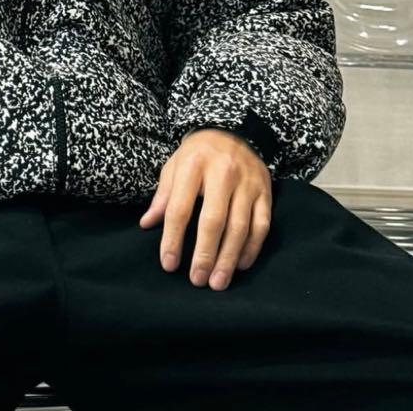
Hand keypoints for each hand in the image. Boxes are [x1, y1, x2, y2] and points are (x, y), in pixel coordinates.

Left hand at [138, 127, 271, 290]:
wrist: (234, 129)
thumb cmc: (197, 154)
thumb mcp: (174, 166)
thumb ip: (163, 195)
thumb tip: (146, 224)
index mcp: (193, 165)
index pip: (180, 207)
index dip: (172, 238)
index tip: (168, 264)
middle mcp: (223, 172)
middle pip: (214, 220)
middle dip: (205, 254)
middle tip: (197, 280)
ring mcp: (247, 182)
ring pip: (240, 227)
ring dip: (228, 258)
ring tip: (217, 282)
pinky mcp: (265, 191)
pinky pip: (261, 225)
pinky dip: (251, 248)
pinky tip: (240, 265)